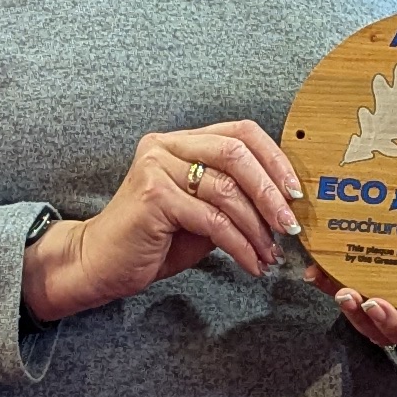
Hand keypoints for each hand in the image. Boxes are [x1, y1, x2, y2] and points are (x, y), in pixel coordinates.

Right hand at [23, 122, 299, 319]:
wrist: (102, 263)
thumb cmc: (155, 240)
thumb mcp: (203, 213)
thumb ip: (234, 198)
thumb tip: (285, 205)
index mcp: (182, 141)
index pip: (241, 132)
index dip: (275, 159)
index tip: (295, 192)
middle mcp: (166, 146)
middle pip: (236, 153)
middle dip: (271, 192)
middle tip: (290, 225)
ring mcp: (157, 167)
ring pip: (227, 191)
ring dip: (257, 228)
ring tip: (270, 254)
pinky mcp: (153, 196)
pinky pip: (212, 220)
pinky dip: (239, 245)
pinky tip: (251, 264)